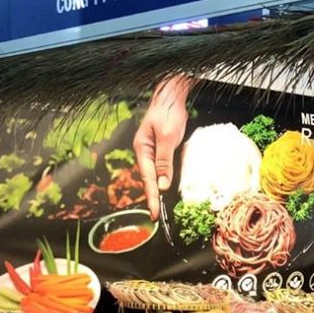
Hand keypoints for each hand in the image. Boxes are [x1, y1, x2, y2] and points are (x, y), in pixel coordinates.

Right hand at [133, 75, 193, 219]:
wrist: (172, 96)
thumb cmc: (168, 113)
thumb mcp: (167, 137)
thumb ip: (164, 161)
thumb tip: (162, 185)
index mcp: (142, 149)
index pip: (148, 179)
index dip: (152, 197)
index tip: (154, 214)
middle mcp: (144, 151)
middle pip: (148, 179)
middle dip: (152, 197)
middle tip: (156, 216)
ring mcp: (151, 150)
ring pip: (153, 174)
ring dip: (157, 190)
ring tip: (159, 207)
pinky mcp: (159, 148)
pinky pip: (160, 167)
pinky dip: (162, 179)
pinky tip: (164, 187)